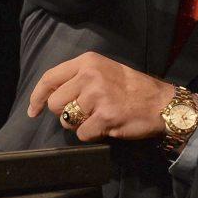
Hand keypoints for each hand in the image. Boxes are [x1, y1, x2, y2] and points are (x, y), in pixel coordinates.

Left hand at [27, 51, 174, 141]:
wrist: (163, 103)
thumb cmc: (134, 89)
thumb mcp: (106, 71)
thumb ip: (79, 79)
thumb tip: (50, 97)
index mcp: (89, 62)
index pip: (50, 78)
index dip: (38, 97)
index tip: (34, 110)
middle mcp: (90, 76)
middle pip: (56, 103)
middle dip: (66, 113)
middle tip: (86, 113)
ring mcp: (97, 96)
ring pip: (68, 120)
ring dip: (81, 124)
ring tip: (101, 117)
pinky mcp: (105, 116)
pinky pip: (82, 134)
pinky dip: (93, 135)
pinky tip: (108, 126)